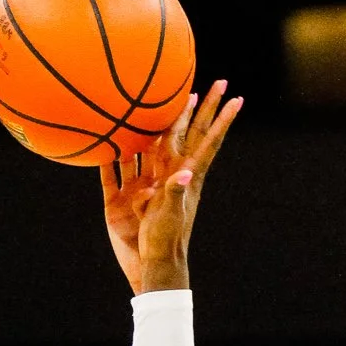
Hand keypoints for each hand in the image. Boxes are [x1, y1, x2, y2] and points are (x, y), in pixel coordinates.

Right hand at [99, 82, 241, 294]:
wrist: (152, 263)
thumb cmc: (165, 241)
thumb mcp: (170, 215)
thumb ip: (173, 193)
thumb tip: (183, 173)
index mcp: (185, 174)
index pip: (206, 140)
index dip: (221, 120)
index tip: (236, 97)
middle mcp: (170, 172)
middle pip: (188, 133)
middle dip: (201, 108)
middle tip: (215, 82)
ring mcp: (150, 181)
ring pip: (158, 143)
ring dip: (163, 122)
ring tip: (170, 98)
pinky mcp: (126, 195)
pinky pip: (118, 169)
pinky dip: (114, 154)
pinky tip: (110, 139)